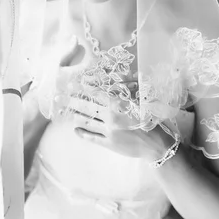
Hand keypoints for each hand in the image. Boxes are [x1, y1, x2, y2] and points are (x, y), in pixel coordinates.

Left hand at [59, 94, 173, 161]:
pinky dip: (82, 133)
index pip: (97, 94)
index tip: (75, 84)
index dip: (85, 89)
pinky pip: (91, 137)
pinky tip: (75, 129)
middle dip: (73, 101)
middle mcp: (111, 117)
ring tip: (66, 112)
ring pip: (87, 122)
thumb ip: (132, 87)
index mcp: (119, 105)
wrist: (157, 144)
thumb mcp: (144, 100)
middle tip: (61, 98)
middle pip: (87, 107)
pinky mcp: (108, 143)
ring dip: (76, 116)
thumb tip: (127, 74)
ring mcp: (108, 131)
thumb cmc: (152, 119)